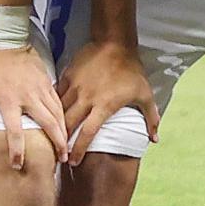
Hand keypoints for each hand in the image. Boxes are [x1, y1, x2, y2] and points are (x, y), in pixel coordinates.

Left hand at [0, 39, 68, 172]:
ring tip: (66, 148)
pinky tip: (65, 125)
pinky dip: (63, 115)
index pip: (15, 131)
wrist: (5, 36)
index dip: (17, 151)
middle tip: (61, 160)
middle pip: (48, 124)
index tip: (18, 166)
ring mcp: (39, 88)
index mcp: (8, 99)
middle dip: (57, 143)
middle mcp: (27, 96)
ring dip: (63, 132)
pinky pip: (59, 102)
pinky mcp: (46, 81)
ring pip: (58, 114)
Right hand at [59, 37, 161, 161]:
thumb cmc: (131, 70)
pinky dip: (54, 104)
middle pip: (69, 124)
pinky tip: (50, 111)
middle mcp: (86, 99)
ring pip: (60, 109)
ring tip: (53, 135)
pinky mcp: (68, 75)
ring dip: (56, 123)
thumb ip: (150, 119)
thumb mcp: (145, 95)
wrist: (114, 43)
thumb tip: (154, 140)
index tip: (75, 162)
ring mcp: (75, 86)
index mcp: (104, 106)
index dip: (80, 149)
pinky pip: (57, 93)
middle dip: (62, 141)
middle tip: (59, 154)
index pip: (88, 133)